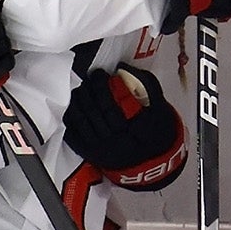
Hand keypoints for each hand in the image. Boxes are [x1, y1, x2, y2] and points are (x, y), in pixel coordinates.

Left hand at [64, 65, 187, 190]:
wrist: (153, 162)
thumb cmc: (157, 131)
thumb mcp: (161, 107)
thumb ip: (146, 84)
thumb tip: (123, 67)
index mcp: (138, 130)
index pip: (112, 105)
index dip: (101, 87)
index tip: (100, 74)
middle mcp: (119, 142)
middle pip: (95, 111)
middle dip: (88, 90)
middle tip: (88, 78)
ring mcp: (103, 150)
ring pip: (82, 121)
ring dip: (77, 101)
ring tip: (80, 89)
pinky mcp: (91, 155)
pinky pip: (72, 135)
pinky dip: (69, 118)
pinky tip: (72, 106)